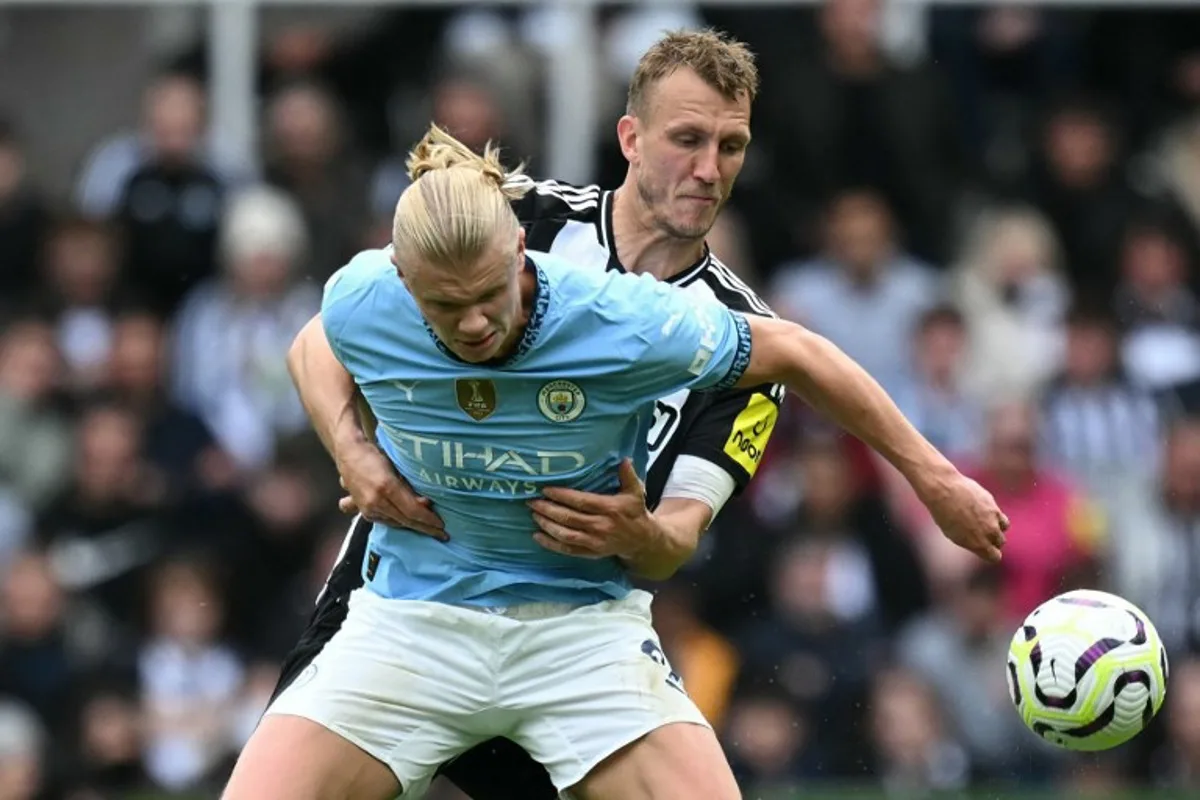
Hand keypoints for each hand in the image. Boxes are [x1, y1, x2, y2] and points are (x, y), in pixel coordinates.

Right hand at [334, 441, 446, 540]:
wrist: (347, 452)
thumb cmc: (375, 453)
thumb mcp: (396, 465)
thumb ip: (409, 486)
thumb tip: (426, 503)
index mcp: (386, 487)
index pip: (412, 510)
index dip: (429, 519)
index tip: (442, 525)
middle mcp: (375, 501)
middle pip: (405, 520)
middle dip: (426, 528)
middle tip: (443, 535)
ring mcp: (367, 508)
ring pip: (396, 523)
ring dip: (414, 527)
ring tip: (430, 530)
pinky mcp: (364, 511)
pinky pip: (385, 521)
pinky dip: (399, 522)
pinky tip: (409, 524)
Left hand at [529, 459, 656, 558]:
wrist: (641, 541)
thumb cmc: (634, 512)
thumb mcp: (635, 492)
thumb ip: (628, 475)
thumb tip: (624, 459)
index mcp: (610, 509)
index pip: (581, 501)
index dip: (562, 496)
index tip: (546, 490)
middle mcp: (601, 526)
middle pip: (570, 518)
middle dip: (548, 510)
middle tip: (532, 502)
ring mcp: (595, 542)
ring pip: (566, 535)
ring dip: (548, 525)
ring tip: (534, 515)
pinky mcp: (591, 553)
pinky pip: (568, 550)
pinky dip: (551, 545)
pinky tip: (537, 536)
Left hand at [917, 471, 1008, 562]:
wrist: (944, 490)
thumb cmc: (943, 514)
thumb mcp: (953, 534)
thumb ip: (970, 541)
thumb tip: (979, 543)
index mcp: (979, 544)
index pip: (995, 557)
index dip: (990, 554)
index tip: (985, 549)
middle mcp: (989, 532)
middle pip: (1000, 541)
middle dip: (992, 540)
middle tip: (980, 533)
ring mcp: (993, 517)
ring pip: (1004, 527)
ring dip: (997, 526)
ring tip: (984, 522)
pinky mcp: (993, 504)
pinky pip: (999, 513)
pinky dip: (994, 514)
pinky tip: (981, 509)